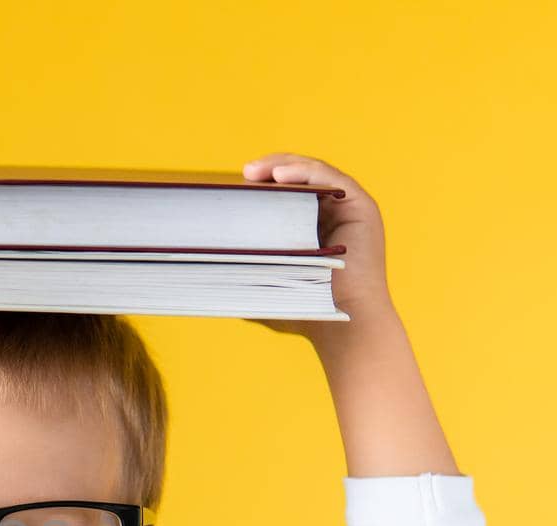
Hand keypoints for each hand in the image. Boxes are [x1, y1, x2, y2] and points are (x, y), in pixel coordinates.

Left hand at [240, 153, 396, 340]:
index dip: (257, 187)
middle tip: (240, 176)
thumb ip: (239, 274)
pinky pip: (332, 179)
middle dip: (267, 172)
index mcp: (309, 228)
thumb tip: (194, 269)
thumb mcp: (262, 286)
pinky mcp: (362, 207)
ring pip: (312, 173)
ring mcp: (347, 209)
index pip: (282, 196)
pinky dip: (305, 171)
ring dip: (281, 166)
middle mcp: (330, 214)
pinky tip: (279, 176)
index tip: (228, 188)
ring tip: (252, 172)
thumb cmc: (305, 312)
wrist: (344, 328)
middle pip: (296, 180)